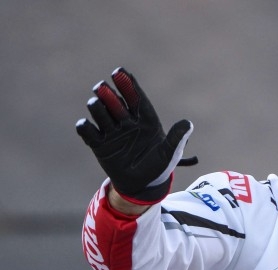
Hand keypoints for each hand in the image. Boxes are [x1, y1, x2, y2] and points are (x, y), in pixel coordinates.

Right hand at [76, 67, 194, 204]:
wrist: (143, 184)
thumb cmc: (159, 165)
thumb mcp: (170, 153)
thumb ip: (176, 138)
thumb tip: (188, 124)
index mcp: (145, 119)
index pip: (136, 98)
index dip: (128, 85)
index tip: (120, 72)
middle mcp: (126, 121)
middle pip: (115, 102)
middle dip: (108, 94)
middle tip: (102, 87)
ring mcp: (112, 131)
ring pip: (100, 112)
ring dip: (97, 106)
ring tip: (96, 103)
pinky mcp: (99, 144)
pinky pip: (87, 131)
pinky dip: (85, 127)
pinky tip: (85, 125)